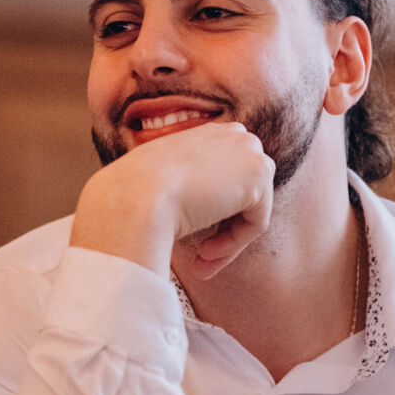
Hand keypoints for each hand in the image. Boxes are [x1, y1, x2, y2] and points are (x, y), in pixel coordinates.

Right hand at [70, 122, 273, 280]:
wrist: (135, 197)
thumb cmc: (135, 195)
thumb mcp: (160, 180)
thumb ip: (187, 185)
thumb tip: (202, 208)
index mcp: (209, 133)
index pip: (226, 179)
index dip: (211, 214)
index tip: (192, 240)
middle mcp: (233, 134)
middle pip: (244, 194)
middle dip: (225, 230)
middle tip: (201, 258)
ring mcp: (250, 151)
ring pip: (251, 210)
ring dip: (228, 241)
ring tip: (201, 261)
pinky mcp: (259, 175)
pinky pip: (256, 223)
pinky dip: (233, 245)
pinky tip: (205, 254)